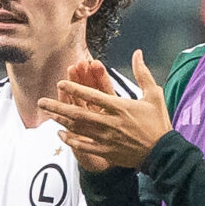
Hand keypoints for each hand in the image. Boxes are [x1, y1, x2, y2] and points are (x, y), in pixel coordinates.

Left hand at [41, 51, 172, 171]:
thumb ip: (143, 73)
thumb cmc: (158, 122)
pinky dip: (72, 140)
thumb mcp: (154, 94)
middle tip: (41, 102)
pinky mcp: (107, 151)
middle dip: (58, 107)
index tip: (60, 83)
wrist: (163, 153)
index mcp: (120, 107)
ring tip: (47, 115)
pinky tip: (61, 134)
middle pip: (79, 113)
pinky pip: (85, 145)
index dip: (75, 88)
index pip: (93, 95)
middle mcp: (110, 122)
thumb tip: (138, 53)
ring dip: (61, 122)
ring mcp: (107, 138)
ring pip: (79, 129)